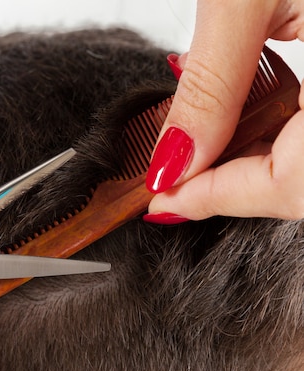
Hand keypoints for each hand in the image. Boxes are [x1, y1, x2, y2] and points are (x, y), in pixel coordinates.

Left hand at [145, 0, 303, 221]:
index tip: (162, 200)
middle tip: (176, 169)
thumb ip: (211, 88)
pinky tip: (253, 103)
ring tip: (204, 136)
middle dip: (231, 178)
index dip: (215, 198)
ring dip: (255, 152)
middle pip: (299, 183)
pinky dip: (283, 124)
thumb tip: (172, 161)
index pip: (287, 187)